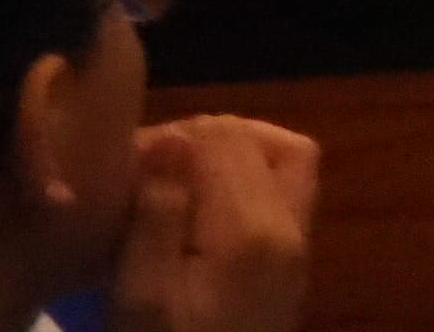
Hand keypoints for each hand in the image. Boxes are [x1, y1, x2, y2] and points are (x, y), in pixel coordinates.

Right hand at [116, 116, 318, 331]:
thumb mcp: (141, 297)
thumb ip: (159, 216)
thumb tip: (174, 140)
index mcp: (254, 229)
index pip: (227, 138)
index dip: (175, 138)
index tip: (132, 166)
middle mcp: (292, 226)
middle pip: (265, 141)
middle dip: (207, 141)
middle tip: (153, 169)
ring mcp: (301, 245)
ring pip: (286, 160)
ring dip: (235, 155)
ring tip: (177, 180)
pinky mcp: (294, 263)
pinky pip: (285, 192)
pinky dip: (249, 181)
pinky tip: (202, 209)